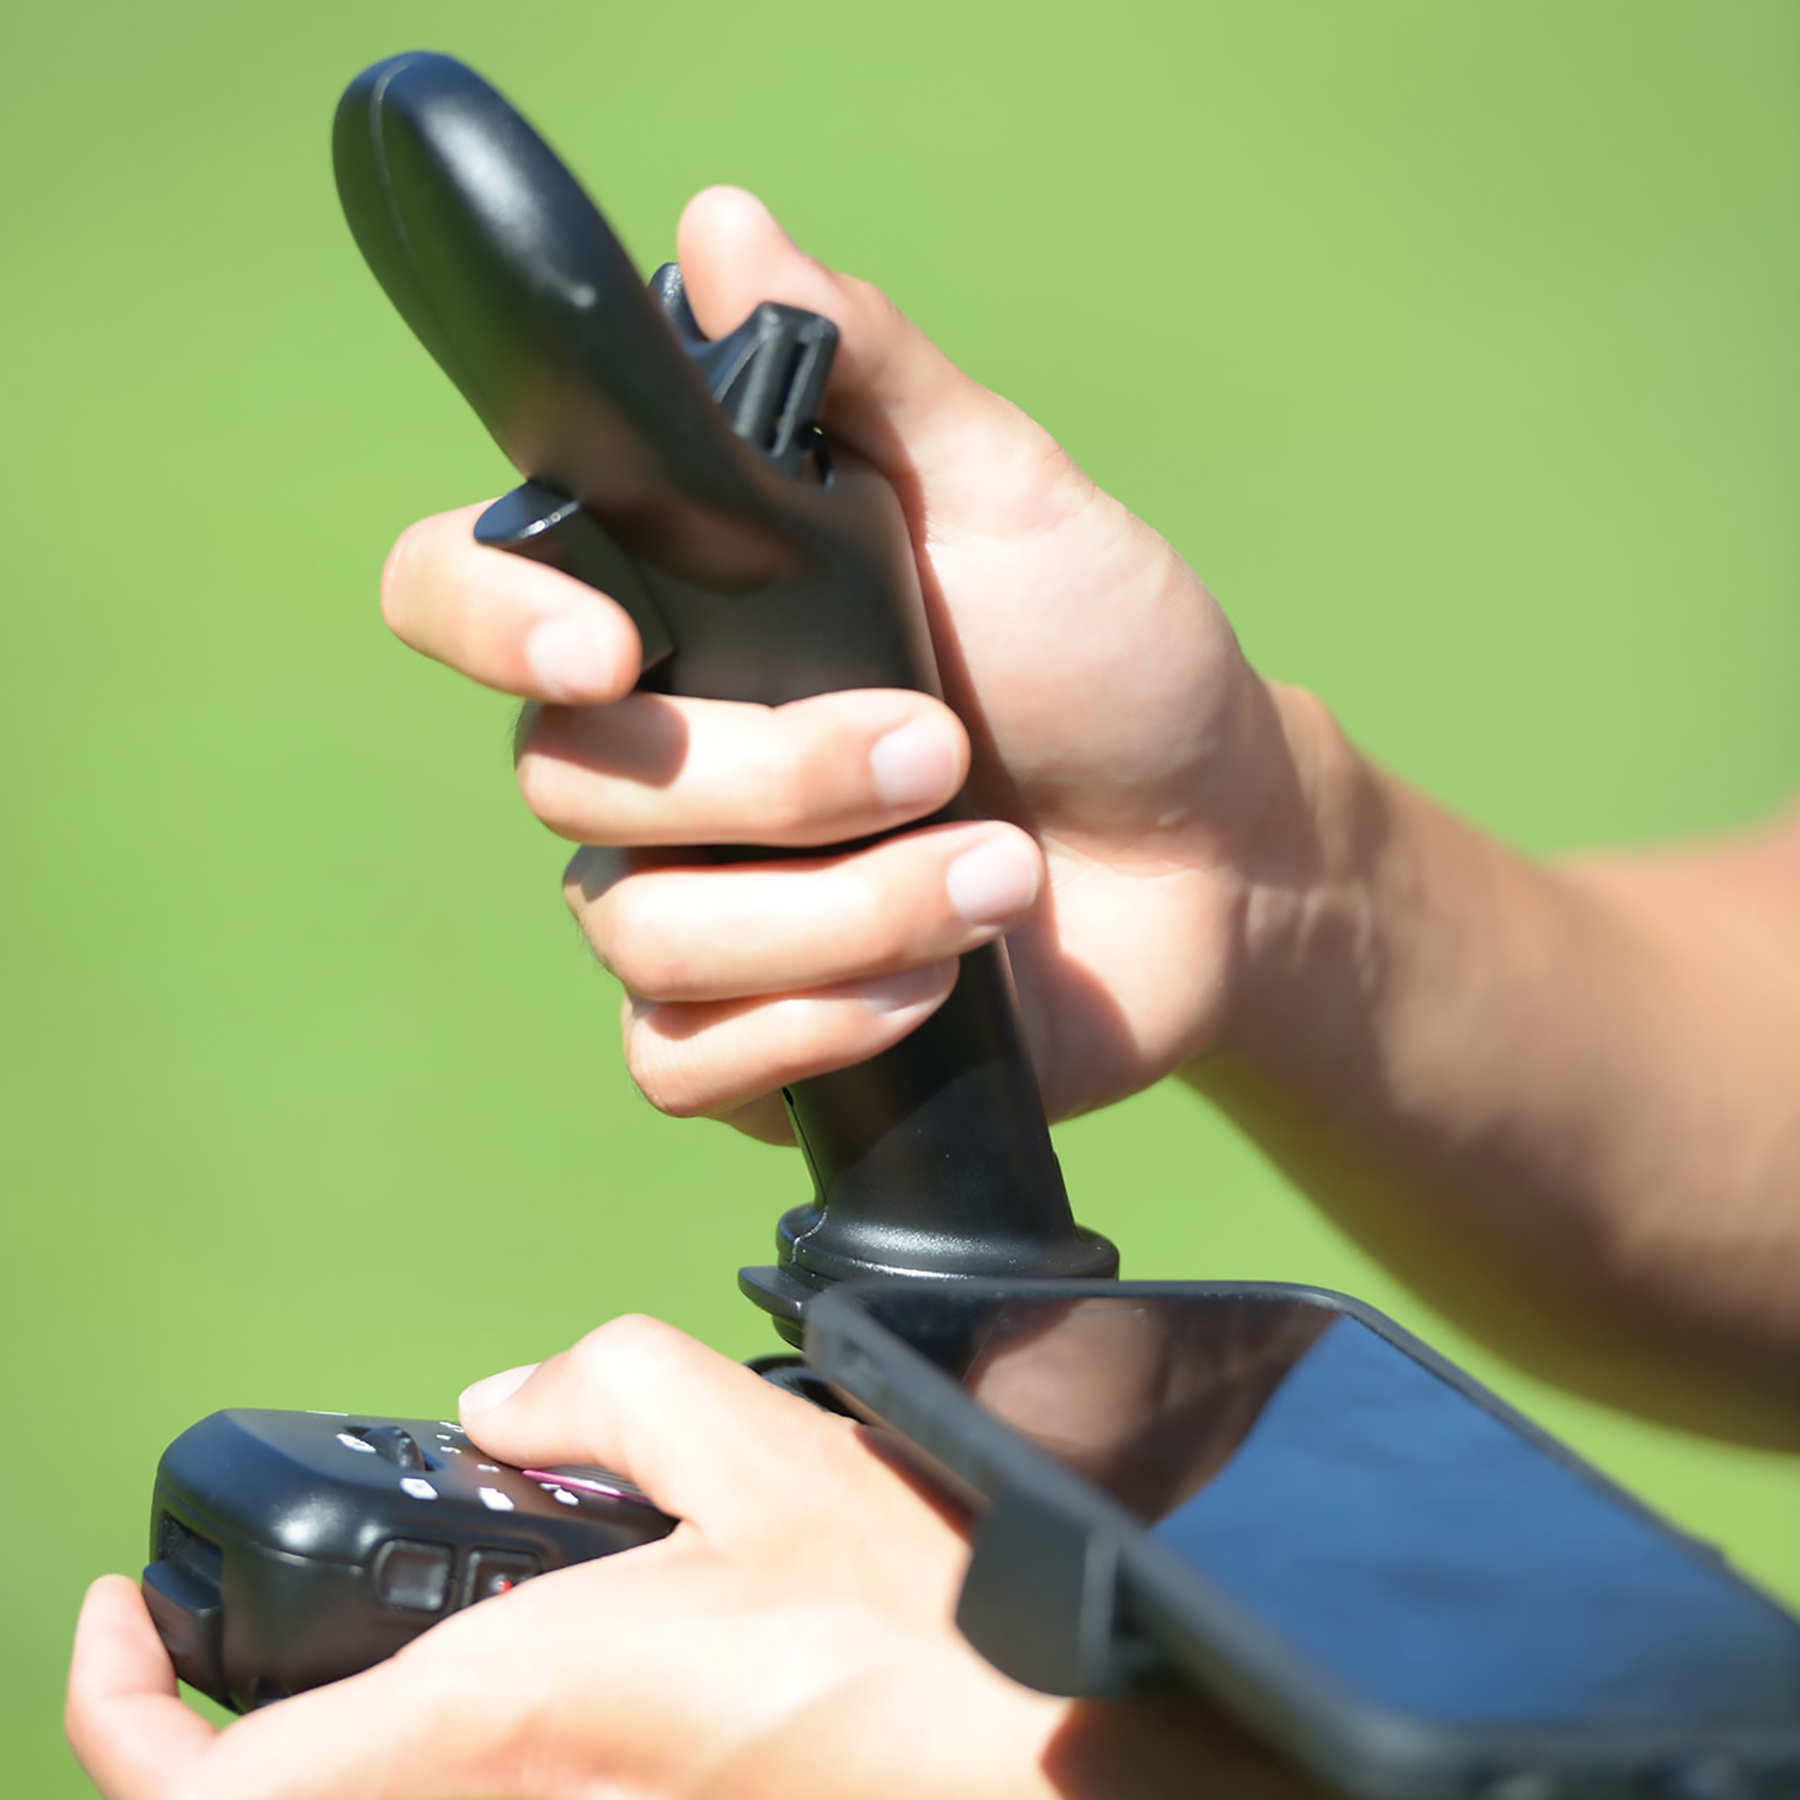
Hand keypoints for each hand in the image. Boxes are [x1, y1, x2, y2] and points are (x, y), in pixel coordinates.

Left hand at [69, 1315, 1600, 1799]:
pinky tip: (755, 1652)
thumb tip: (522, 1408)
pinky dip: (617, 1738)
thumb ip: (611, 1386)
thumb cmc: (943, 1649)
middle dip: (373, 1655)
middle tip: (462, 1541)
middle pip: (361, 1777)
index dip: (119, 1712)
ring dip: (510, 1691)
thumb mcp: (770, 1445)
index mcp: (509, 1731)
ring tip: (645, 1572)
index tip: (126, 1619)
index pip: (207, 1799)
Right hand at [381, 187, 1333, 1139]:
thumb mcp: (1010, 494)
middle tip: (941, 746)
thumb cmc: (1110, 658)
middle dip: (769, 776)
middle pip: (568, 778)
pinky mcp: (750, 1032)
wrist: (1220, 857)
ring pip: (635, 931)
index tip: (608, 640)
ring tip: (998, 878)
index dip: (489, 618)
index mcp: (684, 609)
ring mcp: (697, 902)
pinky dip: (807, 1029)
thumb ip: (870, 373)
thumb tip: (723, 224)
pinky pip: (678, 1062)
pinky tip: (934, 991)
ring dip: (830, 912)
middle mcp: (659, 756)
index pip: (467, 593)